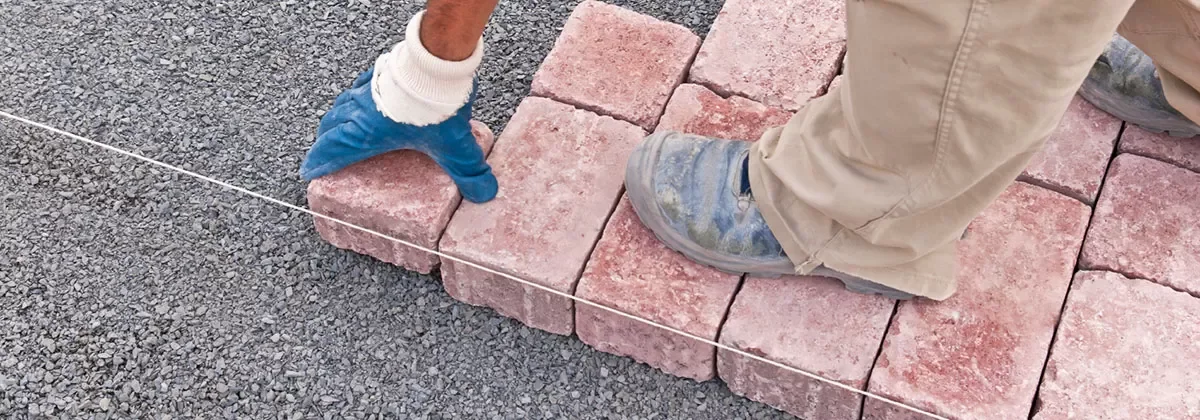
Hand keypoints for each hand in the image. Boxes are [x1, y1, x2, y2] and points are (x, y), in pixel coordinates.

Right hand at [300, 67, 497, 202]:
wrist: (437, 61)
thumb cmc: (434, 104)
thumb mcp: (452, 146)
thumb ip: (467, 171)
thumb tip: (483, 192)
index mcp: (367, 133)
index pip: (333, 150)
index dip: (320, 162)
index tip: (310, 171)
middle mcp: (361, 110)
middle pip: (332, 125)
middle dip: (326, 140)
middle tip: (325, 150)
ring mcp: (368, 88)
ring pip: (343, 104)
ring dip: (338, 116)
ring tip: (341, 125)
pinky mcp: (381, 71)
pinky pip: (361, 85)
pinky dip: (358, 95)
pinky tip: (366, 95)